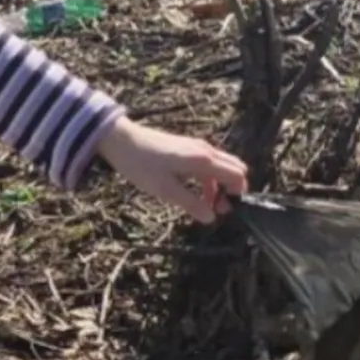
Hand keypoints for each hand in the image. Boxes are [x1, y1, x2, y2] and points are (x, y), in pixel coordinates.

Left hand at [94, 116, 248, 223]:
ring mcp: (196, 147)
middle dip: (231, 190)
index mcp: (203, 160)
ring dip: (219, 186)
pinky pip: (208, 165)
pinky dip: (208, 179)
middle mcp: (205, 150)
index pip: (237, 175)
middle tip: (216, 209)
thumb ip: (191, 203)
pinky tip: (193, 192)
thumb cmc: (142, 165)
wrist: (122, 141)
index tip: (223, 211)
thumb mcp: (166, 190)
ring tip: (204, 205)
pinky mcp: (187, 148)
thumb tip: (211, 218)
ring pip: (221, 167)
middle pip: (234, 168)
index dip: (237, 195)